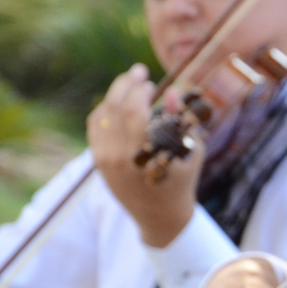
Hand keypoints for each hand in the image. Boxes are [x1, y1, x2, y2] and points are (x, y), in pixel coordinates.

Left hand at [88, 64, 202, 247]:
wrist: (160, 215)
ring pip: (101, 115)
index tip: (150, 81)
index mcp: (145, 155)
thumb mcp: (190, 150)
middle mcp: (120, 157)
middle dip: (125, 84)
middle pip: (114, 108)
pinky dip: (105, 110)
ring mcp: (105, 160)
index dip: (139, 90)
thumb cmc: (182, 179)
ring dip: (114, 95)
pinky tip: (117, 103)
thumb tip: (170, 91)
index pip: (133, 111)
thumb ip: (181, 119)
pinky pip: (95, 127)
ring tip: (129, 85)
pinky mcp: (98, 162)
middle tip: (139, 72)